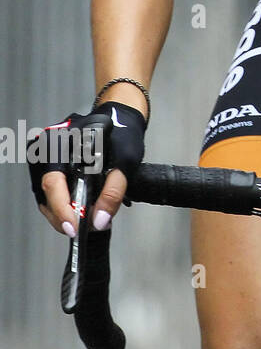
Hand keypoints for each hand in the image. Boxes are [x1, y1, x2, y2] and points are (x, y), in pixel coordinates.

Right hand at [28, 103, 145, 236]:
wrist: (121, 118)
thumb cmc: (123, 134)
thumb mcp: (126, 161)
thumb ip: (113, 191)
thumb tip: (100, 221)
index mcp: (62, 142)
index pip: (53, 182)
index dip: (62, 209)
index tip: (74, 228)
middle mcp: (47, 149)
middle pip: (46, 193)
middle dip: (64, 216)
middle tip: (83, 230)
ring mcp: (45, 157)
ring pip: (46, 196)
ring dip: (63, 213)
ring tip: (84, 223)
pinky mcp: (49, 166)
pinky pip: (50, 192)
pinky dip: (63, 204)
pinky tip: (78, 211)